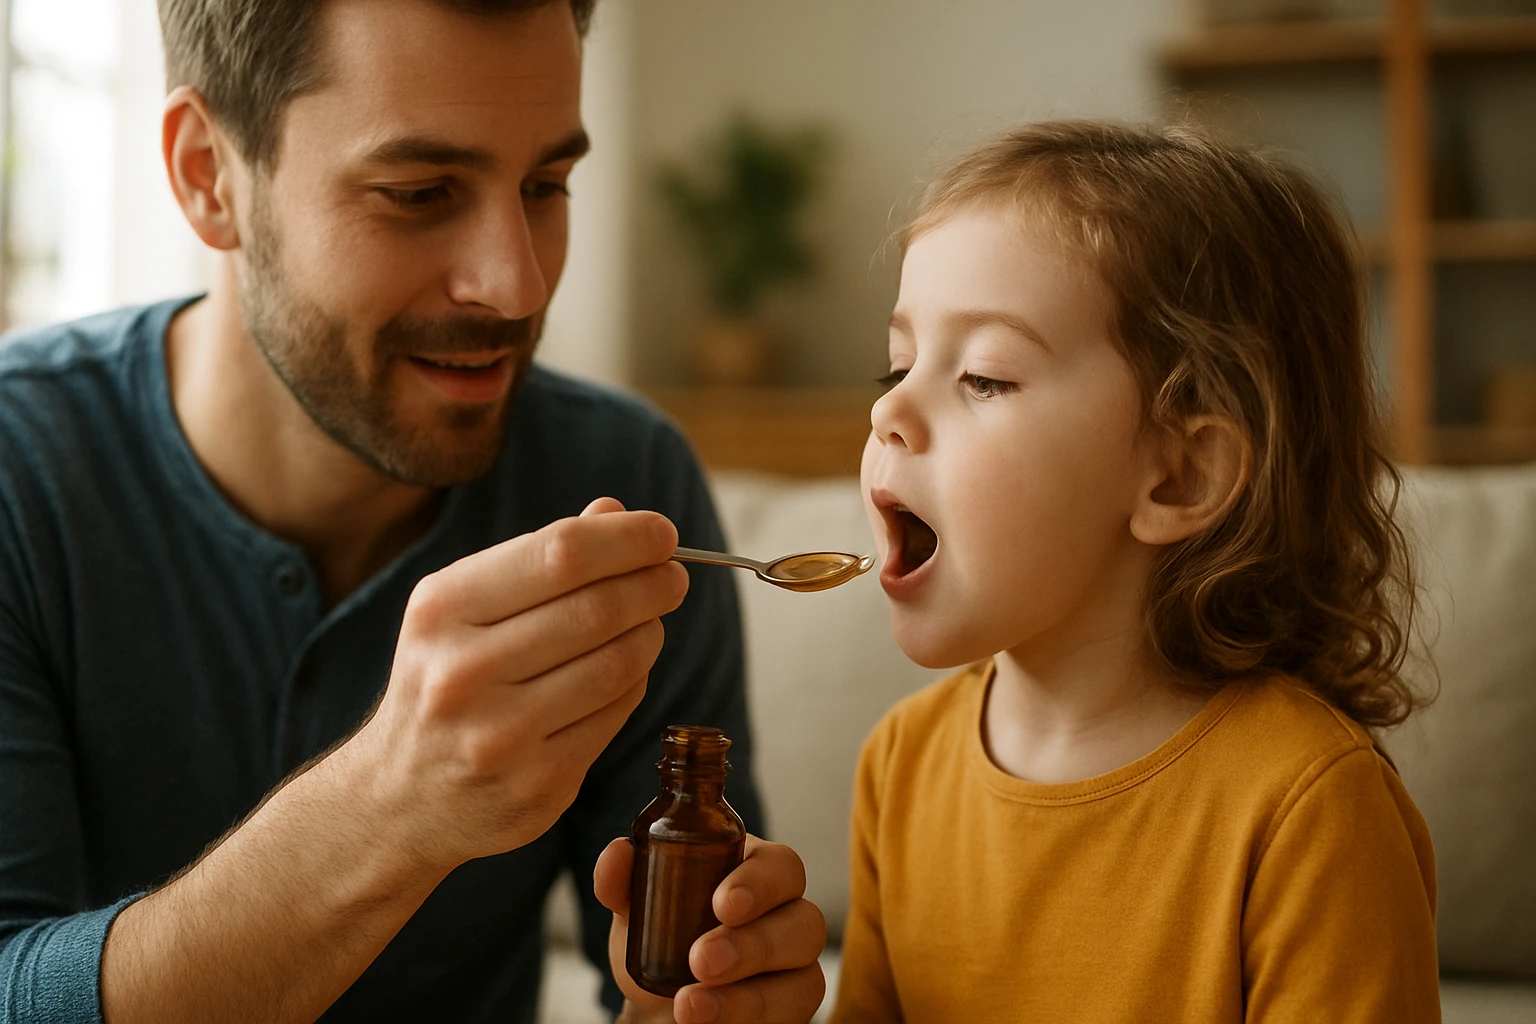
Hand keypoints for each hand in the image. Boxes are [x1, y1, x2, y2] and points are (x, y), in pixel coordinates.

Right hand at [341, 497, 688, 871]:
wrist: (400, 799)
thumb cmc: (445, 681)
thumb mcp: (462, 610)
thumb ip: (537, 559)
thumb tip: (615, 512)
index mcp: (441, 610)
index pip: (560, 553)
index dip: (626, 538)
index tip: (662, 533)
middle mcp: (463, 672)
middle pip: (597, 607)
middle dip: (652, 583)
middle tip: (673, 576)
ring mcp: (500, 735)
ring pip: (618, 663)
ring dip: (650, 632)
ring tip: (650, 621)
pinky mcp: (538, 784)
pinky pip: (616, 713)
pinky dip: (634, 682)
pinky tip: (625, 671)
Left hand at [596, 835, 826, 1023]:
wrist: (657, 1001)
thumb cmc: (661, 937)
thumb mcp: (636, 908)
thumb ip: (624, 881)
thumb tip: (616, 854)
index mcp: (757, 872)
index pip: (781, 866)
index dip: (759, 883)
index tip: (722, 905)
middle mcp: (788, 915)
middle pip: (804, 922)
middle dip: (752, 944)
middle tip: (701, 961)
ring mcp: (796, 968)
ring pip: (804, 979)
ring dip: (747, 996)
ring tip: (689, 1005)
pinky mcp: (792, 1008)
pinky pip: (792, 1017)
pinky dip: (747, 1021)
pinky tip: (706, 1022)